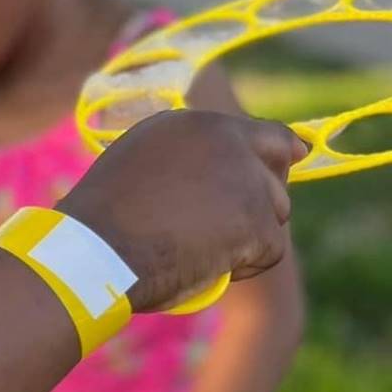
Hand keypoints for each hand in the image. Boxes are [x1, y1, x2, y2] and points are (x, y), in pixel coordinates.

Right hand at [61, 110, 300, 313]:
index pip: (262, 132)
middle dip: (260, 203)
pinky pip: (270, 251)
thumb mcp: (134, 167)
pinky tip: (204, 266)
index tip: (296, 156)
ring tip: (196, 250)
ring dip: (247, 237)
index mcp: (194, 124)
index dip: (280, 150)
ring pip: (275, 213)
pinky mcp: (257, 220)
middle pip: (275, 173)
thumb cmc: (99, 223)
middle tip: (228, 232)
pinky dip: (243, 268)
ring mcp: (246, 179)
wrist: (95, 251)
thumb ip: (179, 160)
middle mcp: (226, 140)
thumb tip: (200, 176)